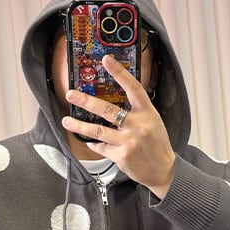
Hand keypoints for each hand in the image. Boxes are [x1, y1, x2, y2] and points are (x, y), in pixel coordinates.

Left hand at [61, 55, 175, 198]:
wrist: (163, 170)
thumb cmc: (156, 144)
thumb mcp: (152, 121)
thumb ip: (136, 111)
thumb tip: (114, 100)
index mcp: (147, 112)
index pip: (133, 88)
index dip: (119, 73)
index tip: (106, 60)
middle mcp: (138, 125)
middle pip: (107, 110)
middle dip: (86, 101)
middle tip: (71, 94)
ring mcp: (129, 141)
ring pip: (98, 131)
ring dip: (80, 126)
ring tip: (66, 120)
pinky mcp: (122, 156)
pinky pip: (102, 147)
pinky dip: (94, 144)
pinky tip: (90, 142)